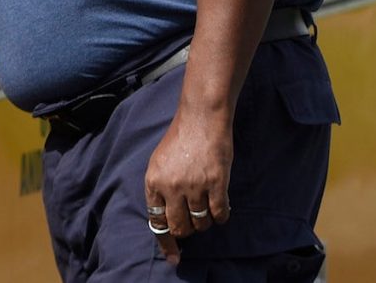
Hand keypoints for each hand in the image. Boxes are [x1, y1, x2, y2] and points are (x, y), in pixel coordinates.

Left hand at [142, 100, 231, 264]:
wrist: (201, 118)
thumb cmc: (180, 139)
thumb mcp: (159, 163)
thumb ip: (160, 190)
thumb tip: (166, 219)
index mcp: (154, 181)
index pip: (157, 222)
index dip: (166, 242)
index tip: (174, 258)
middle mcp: (171, 187)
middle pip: (180, 228)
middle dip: (188, 230)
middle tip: (193, 220)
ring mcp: (194, 186)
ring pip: (201, 223)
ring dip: (205, 221)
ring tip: (206, 205)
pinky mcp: (216, 184)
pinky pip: (219, 215)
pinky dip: (221, 216)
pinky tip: (221, 206)